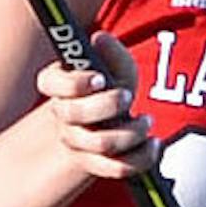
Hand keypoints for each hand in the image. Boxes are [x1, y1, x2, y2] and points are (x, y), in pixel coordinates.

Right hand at [34, 31, 158, 179]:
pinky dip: (141, 157)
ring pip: (98, 145)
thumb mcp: (115, 65)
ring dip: (130, 132)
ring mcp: (77, 143)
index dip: (74, 84)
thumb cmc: (112, 87)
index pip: (50, 83)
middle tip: (127, 97)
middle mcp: (63, 116)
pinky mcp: (97, 165)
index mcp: (58, 85)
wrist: (114, 121)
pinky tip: (155, 143)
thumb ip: (110, 52)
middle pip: (73, 115)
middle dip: (105, 105)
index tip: (100, 79)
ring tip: (145, 121)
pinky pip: (116, 168)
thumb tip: (99, 39)